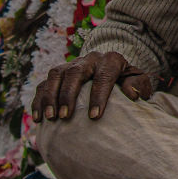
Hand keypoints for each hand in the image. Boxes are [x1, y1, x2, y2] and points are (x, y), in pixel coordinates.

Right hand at [31, 52, 153, 123]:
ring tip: (51, 118)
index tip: (95, 117)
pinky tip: (39, 118)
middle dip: (68, 95)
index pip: (104, 76)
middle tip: (65, 117)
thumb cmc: (127, 82)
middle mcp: (89, 60)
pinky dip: (39, 100)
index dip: (98, 96)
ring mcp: (71, 65)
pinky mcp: (58, 74)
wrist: (113, 70)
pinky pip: (43, 84)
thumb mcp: (139, 81)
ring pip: (56, 75)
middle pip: (74, 73)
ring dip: (50, 96)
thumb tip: (132, 95)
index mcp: (111, 60)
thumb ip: (138, 85)